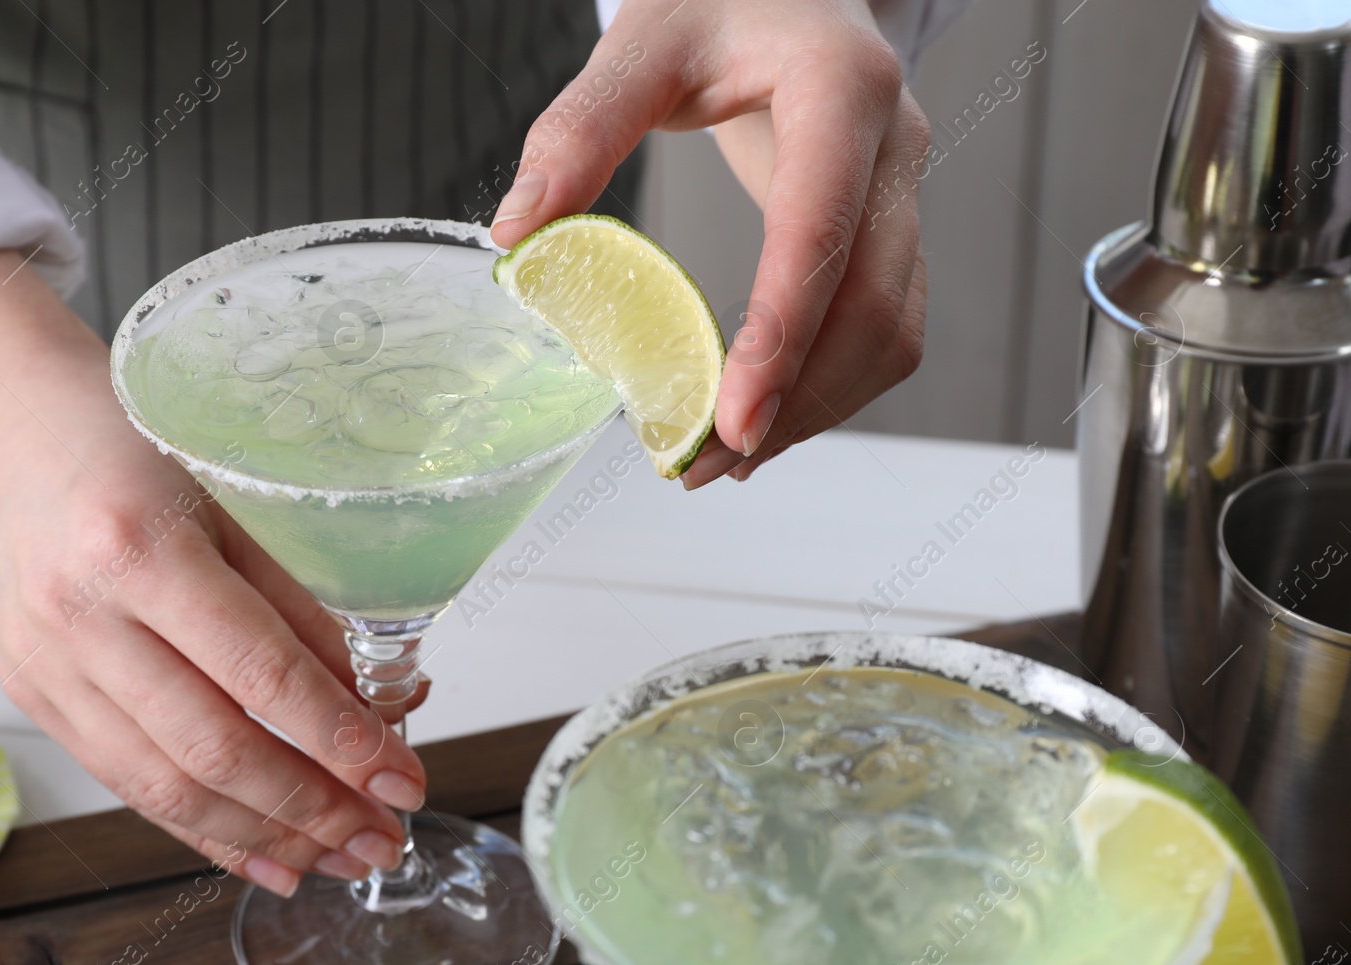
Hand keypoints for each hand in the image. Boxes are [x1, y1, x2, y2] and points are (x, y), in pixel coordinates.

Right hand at [0, 252, 430, 897]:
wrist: (6, 425)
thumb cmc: (130, 442)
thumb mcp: (232, 491)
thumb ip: (301, 596)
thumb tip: (385, 698)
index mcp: (139, 543)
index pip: (259, 670)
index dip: (338, 738)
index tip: (402, 779)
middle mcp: (80, 614)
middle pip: (212, 746)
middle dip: (312, 809)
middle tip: (384, 838)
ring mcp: (44, 664)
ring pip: (166, 785)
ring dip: (265, 835)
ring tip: (341, 857)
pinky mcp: (32, 695)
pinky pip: (127, 784)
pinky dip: (203, 828)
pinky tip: (266, 856)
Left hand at [491, 0, 930, 487]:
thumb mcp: (644, 39)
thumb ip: (581, 128)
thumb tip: (517, 232)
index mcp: (841, 88)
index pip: (820, 227)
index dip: (783, 334)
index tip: (734, 420)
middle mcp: (894, 144)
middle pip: (874, 304)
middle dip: (797, 400)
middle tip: (709, 463)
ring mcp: (905, 190)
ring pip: (893, 330)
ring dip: (820, 407)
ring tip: (731, 457)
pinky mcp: (892, 226)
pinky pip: (886, 325)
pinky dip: (831, 384)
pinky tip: (767, 413)